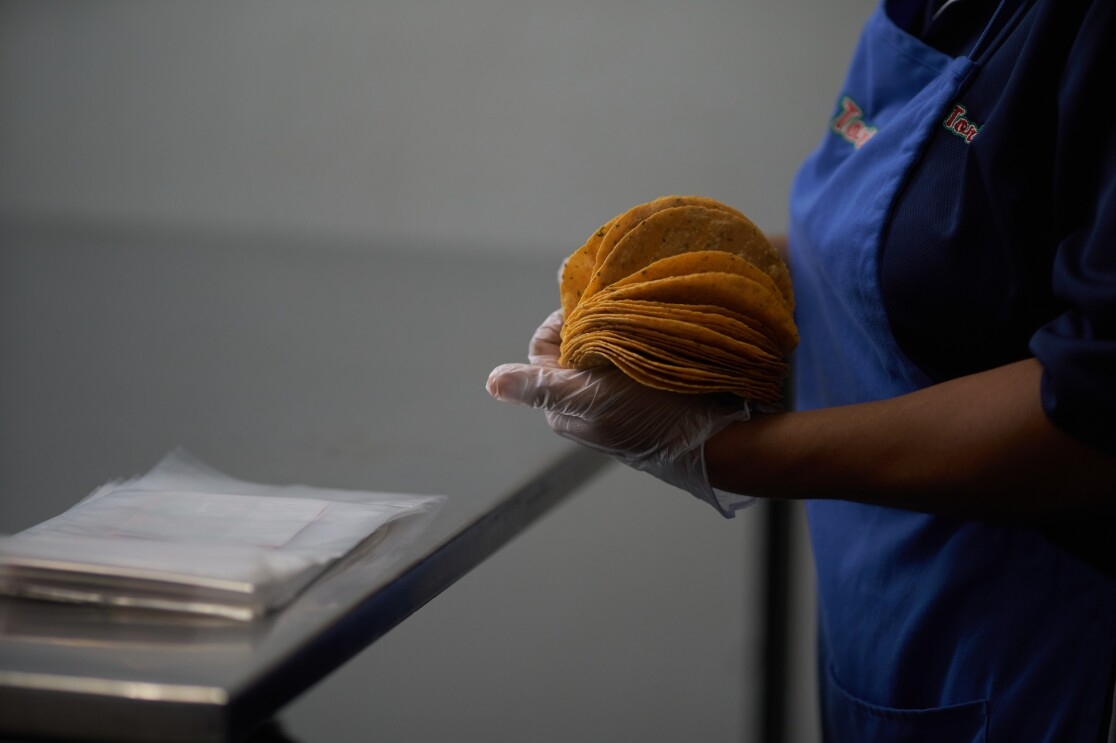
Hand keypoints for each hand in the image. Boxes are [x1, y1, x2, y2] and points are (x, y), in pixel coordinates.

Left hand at [486, 309, 753, 516]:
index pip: (544, 346)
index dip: (562, 322)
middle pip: (575, 345)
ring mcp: (617, 400)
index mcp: (562, 406)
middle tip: (620, 310)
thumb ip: (540, 385)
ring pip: (605, 349)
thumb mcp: (588, 396)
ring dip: (620, 330)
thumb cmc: (649, 416)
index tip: (591, 309)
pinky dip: (640, 341)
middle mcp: (585, 403)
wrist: (713, 438)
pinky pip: (634, 357)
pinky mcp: (648, 395)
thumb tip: (492, 383)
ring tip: (639, 320)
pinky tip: (656, 335)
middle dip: (593, 324)